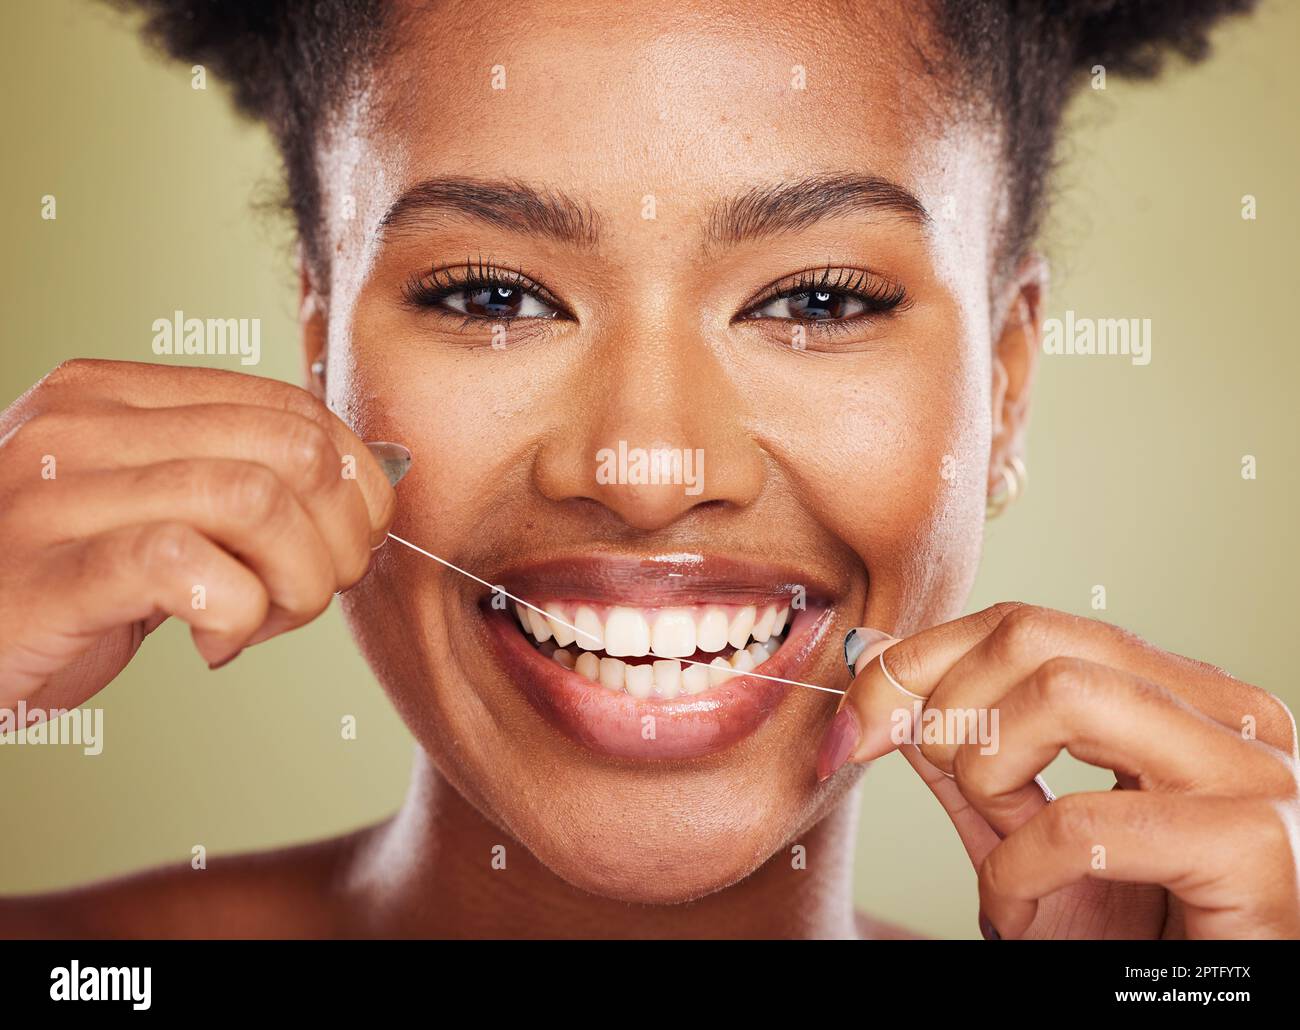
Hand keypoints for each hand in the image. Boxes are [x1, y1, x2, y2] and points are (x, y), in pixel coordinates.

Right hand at [0, 359, 399, 716]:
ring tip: (264, 618)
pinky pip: (187, 565)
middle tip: (311, 590)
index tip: (351, 540)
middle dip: (339, 536)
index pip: (292, 407)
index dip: (355, 480)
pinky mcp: (45, 572)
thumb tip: (364, 483)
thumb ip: (229, 482)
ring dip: (297, 580)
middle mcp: (81, 424)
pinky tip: (213, 640)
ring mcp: (54, 492)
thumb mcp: (145, 509)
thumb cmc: (54, 584)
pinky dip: (237, 611)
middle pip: (293, 451)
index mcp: (115, 394)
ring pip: (256, 501)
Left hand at [821, 603, 1299, 937]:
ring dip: (987, 775)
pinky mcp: (1253, 847)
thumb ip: (963, 744)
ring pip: (1062, 695)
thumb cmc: (1129, 937)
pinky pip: (1082, 825)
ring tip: (999, 851)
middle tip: (931, 787)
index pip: (1025, 625)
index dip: (917, 663)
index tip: (853, 728)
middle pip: (1033, 637)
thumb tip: (877, 659)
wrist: (1201, 1016)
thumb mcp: (1023, 833)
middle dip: (940, 708)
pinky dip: (1018, 868)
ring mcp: (1251, 772)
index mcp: (1179, 695)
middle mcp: (1227, 713)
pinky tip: (1021, 906)